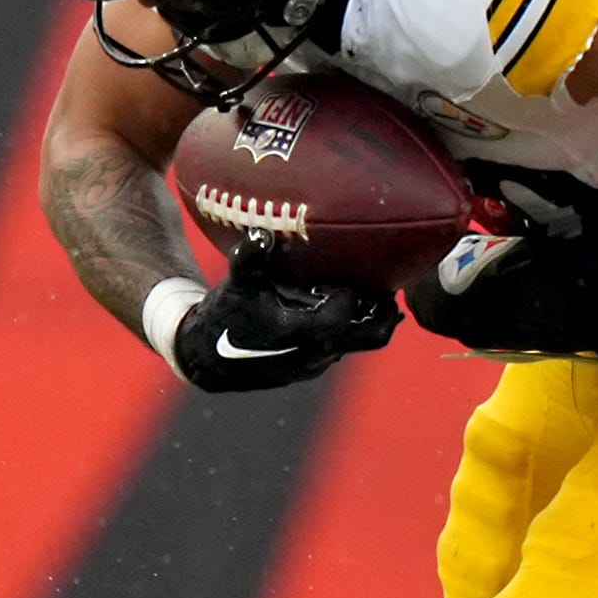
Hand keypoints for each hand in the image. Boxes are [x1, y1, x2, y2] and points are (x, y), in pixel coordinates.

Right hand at [172, 239, 400, 391]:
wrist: (206, 358)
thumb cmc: (224, 315)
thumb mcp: (236, 283)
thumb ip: (250, 256)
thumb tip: (262, 231)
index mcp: (300, 333)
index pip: (345, 312)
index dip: (354, 290)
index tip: (357, 267)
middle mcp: (315, 354)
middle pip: (372, 336)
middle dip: (385, 311)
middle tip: (391, 284)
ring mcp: (317, 363)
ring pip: (360, 343)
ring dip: (370, 319)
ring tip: (376, 291)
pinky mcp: (313, 367)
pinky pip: (346, 347)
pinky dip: (353, 327)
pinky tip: (353, 306)